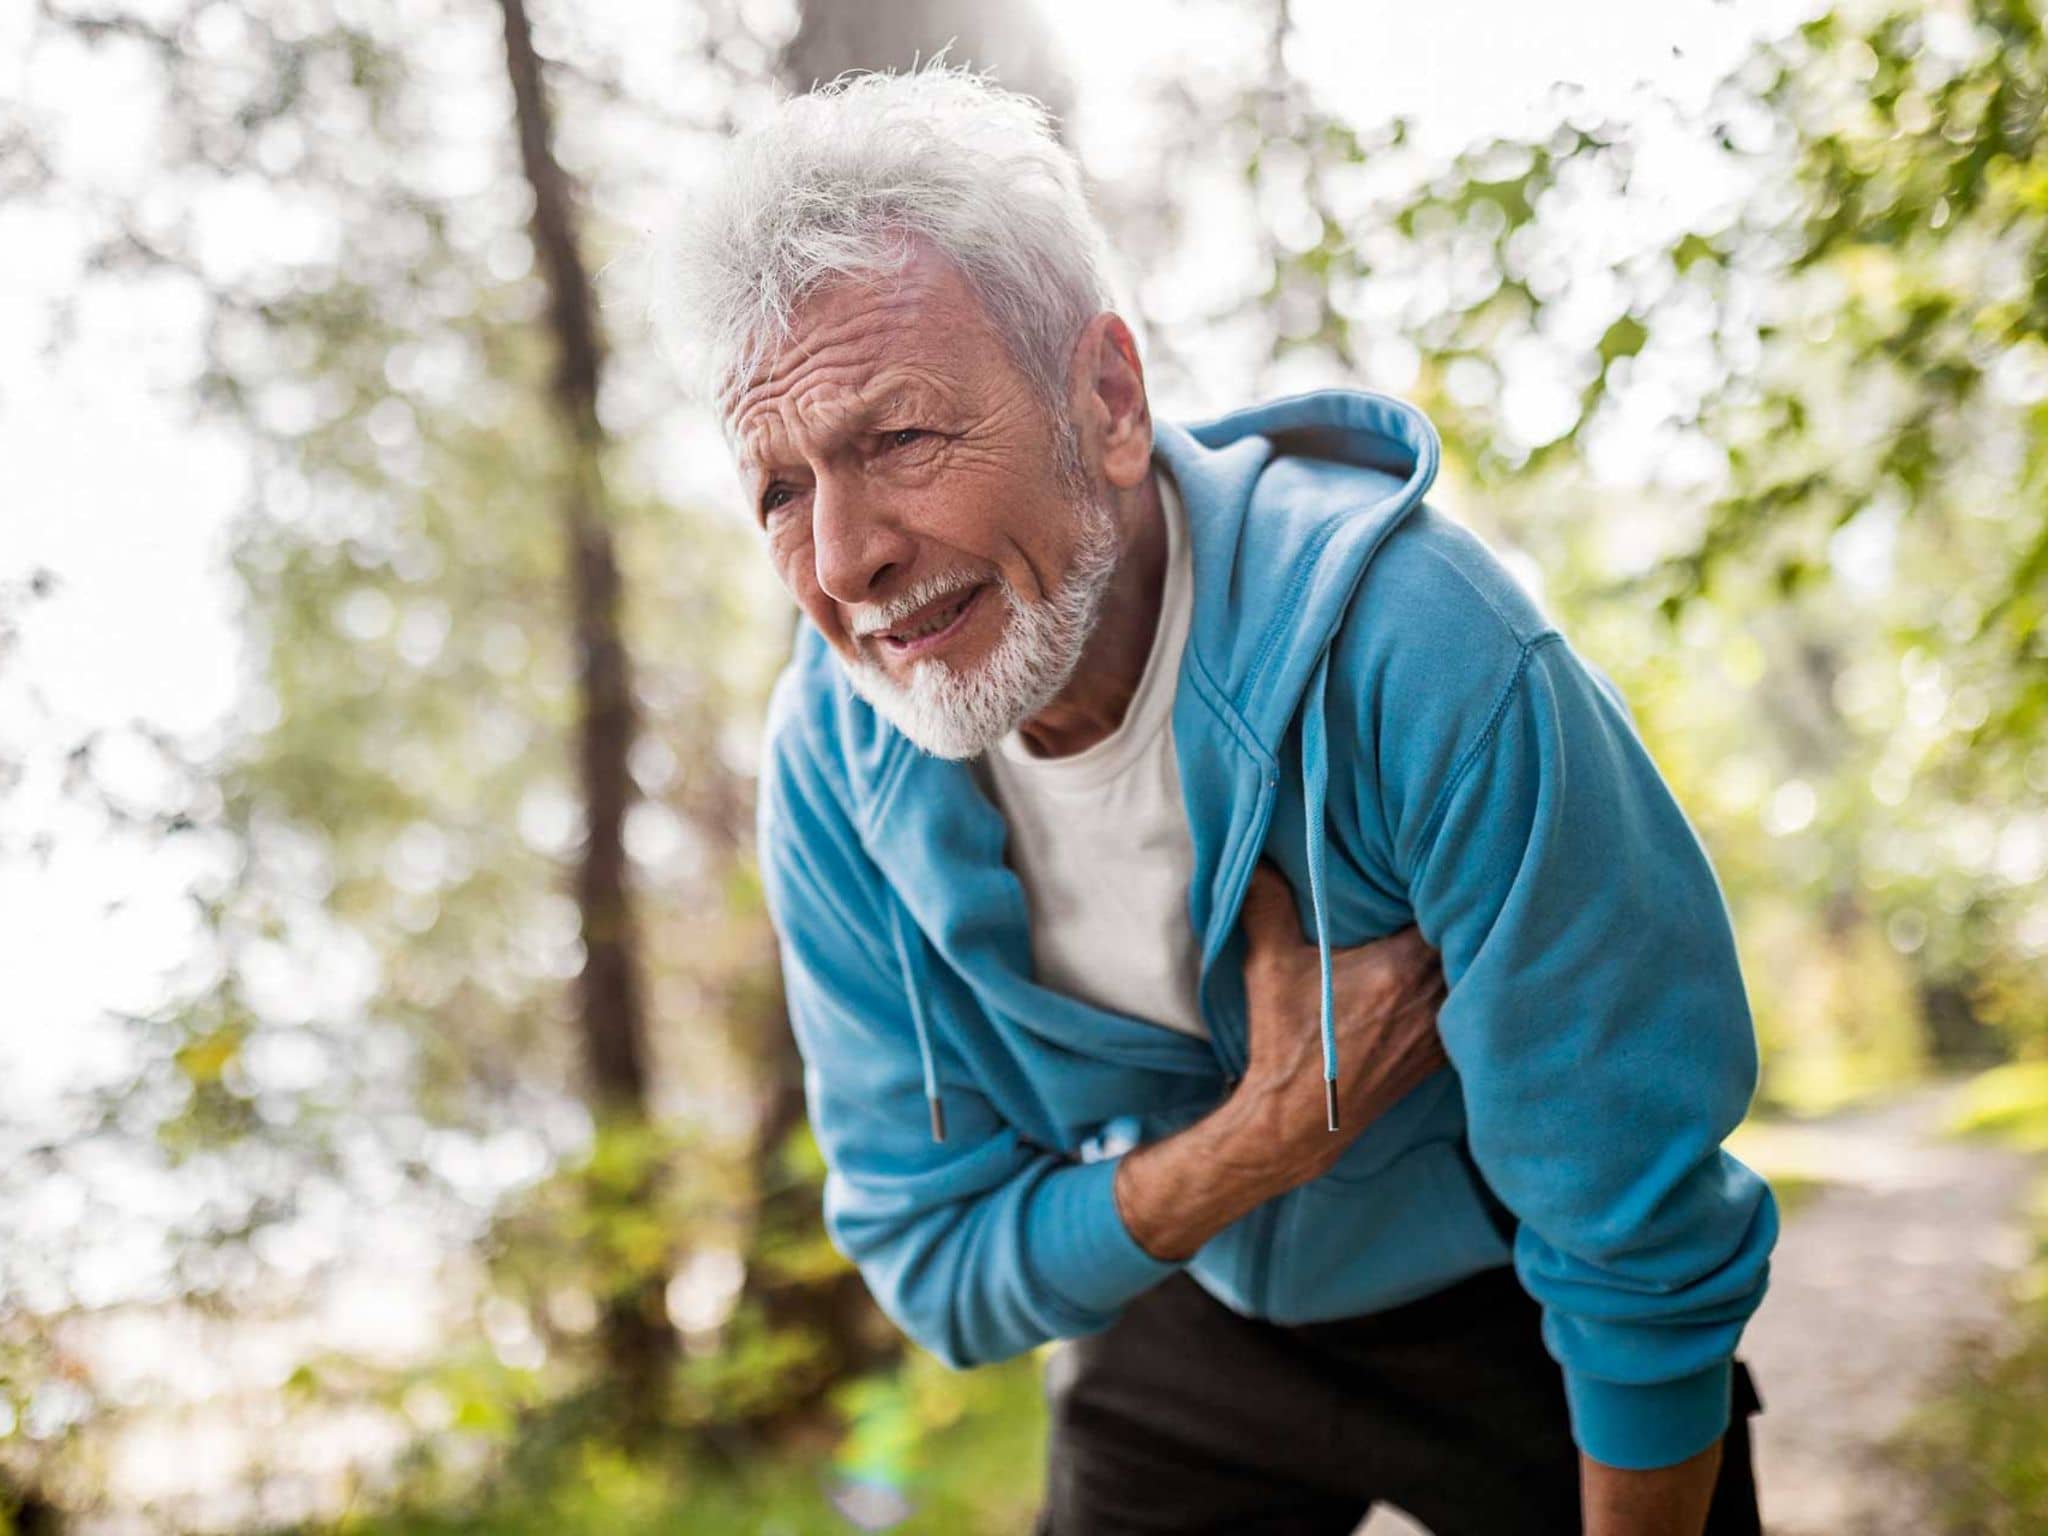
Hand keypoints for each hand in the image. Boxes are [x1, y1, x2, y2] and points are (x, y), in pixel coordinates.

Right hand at [1231, 859, 1448, 1186]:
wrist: (1298, 1119)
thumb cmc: (1286, 1043)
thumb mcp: (1268, 969)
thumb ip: (1266, 907)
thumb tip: (1255, 860)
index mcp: (1400, 969)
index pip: (1449, 910)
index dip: (1451, 881)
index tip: (1439, 862)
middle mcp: (1432, 998)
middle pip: (1471, 937)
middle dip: (1463, 909)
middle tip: (1456, 881)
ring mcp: (1442, 1029)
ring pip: (1477, 972)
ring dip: (1468, 947)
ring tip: (1460, 919)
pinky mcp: (1441, 1053)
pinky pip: (1471, 1008)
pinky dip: (1466, 986)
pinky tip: (1455, 971)